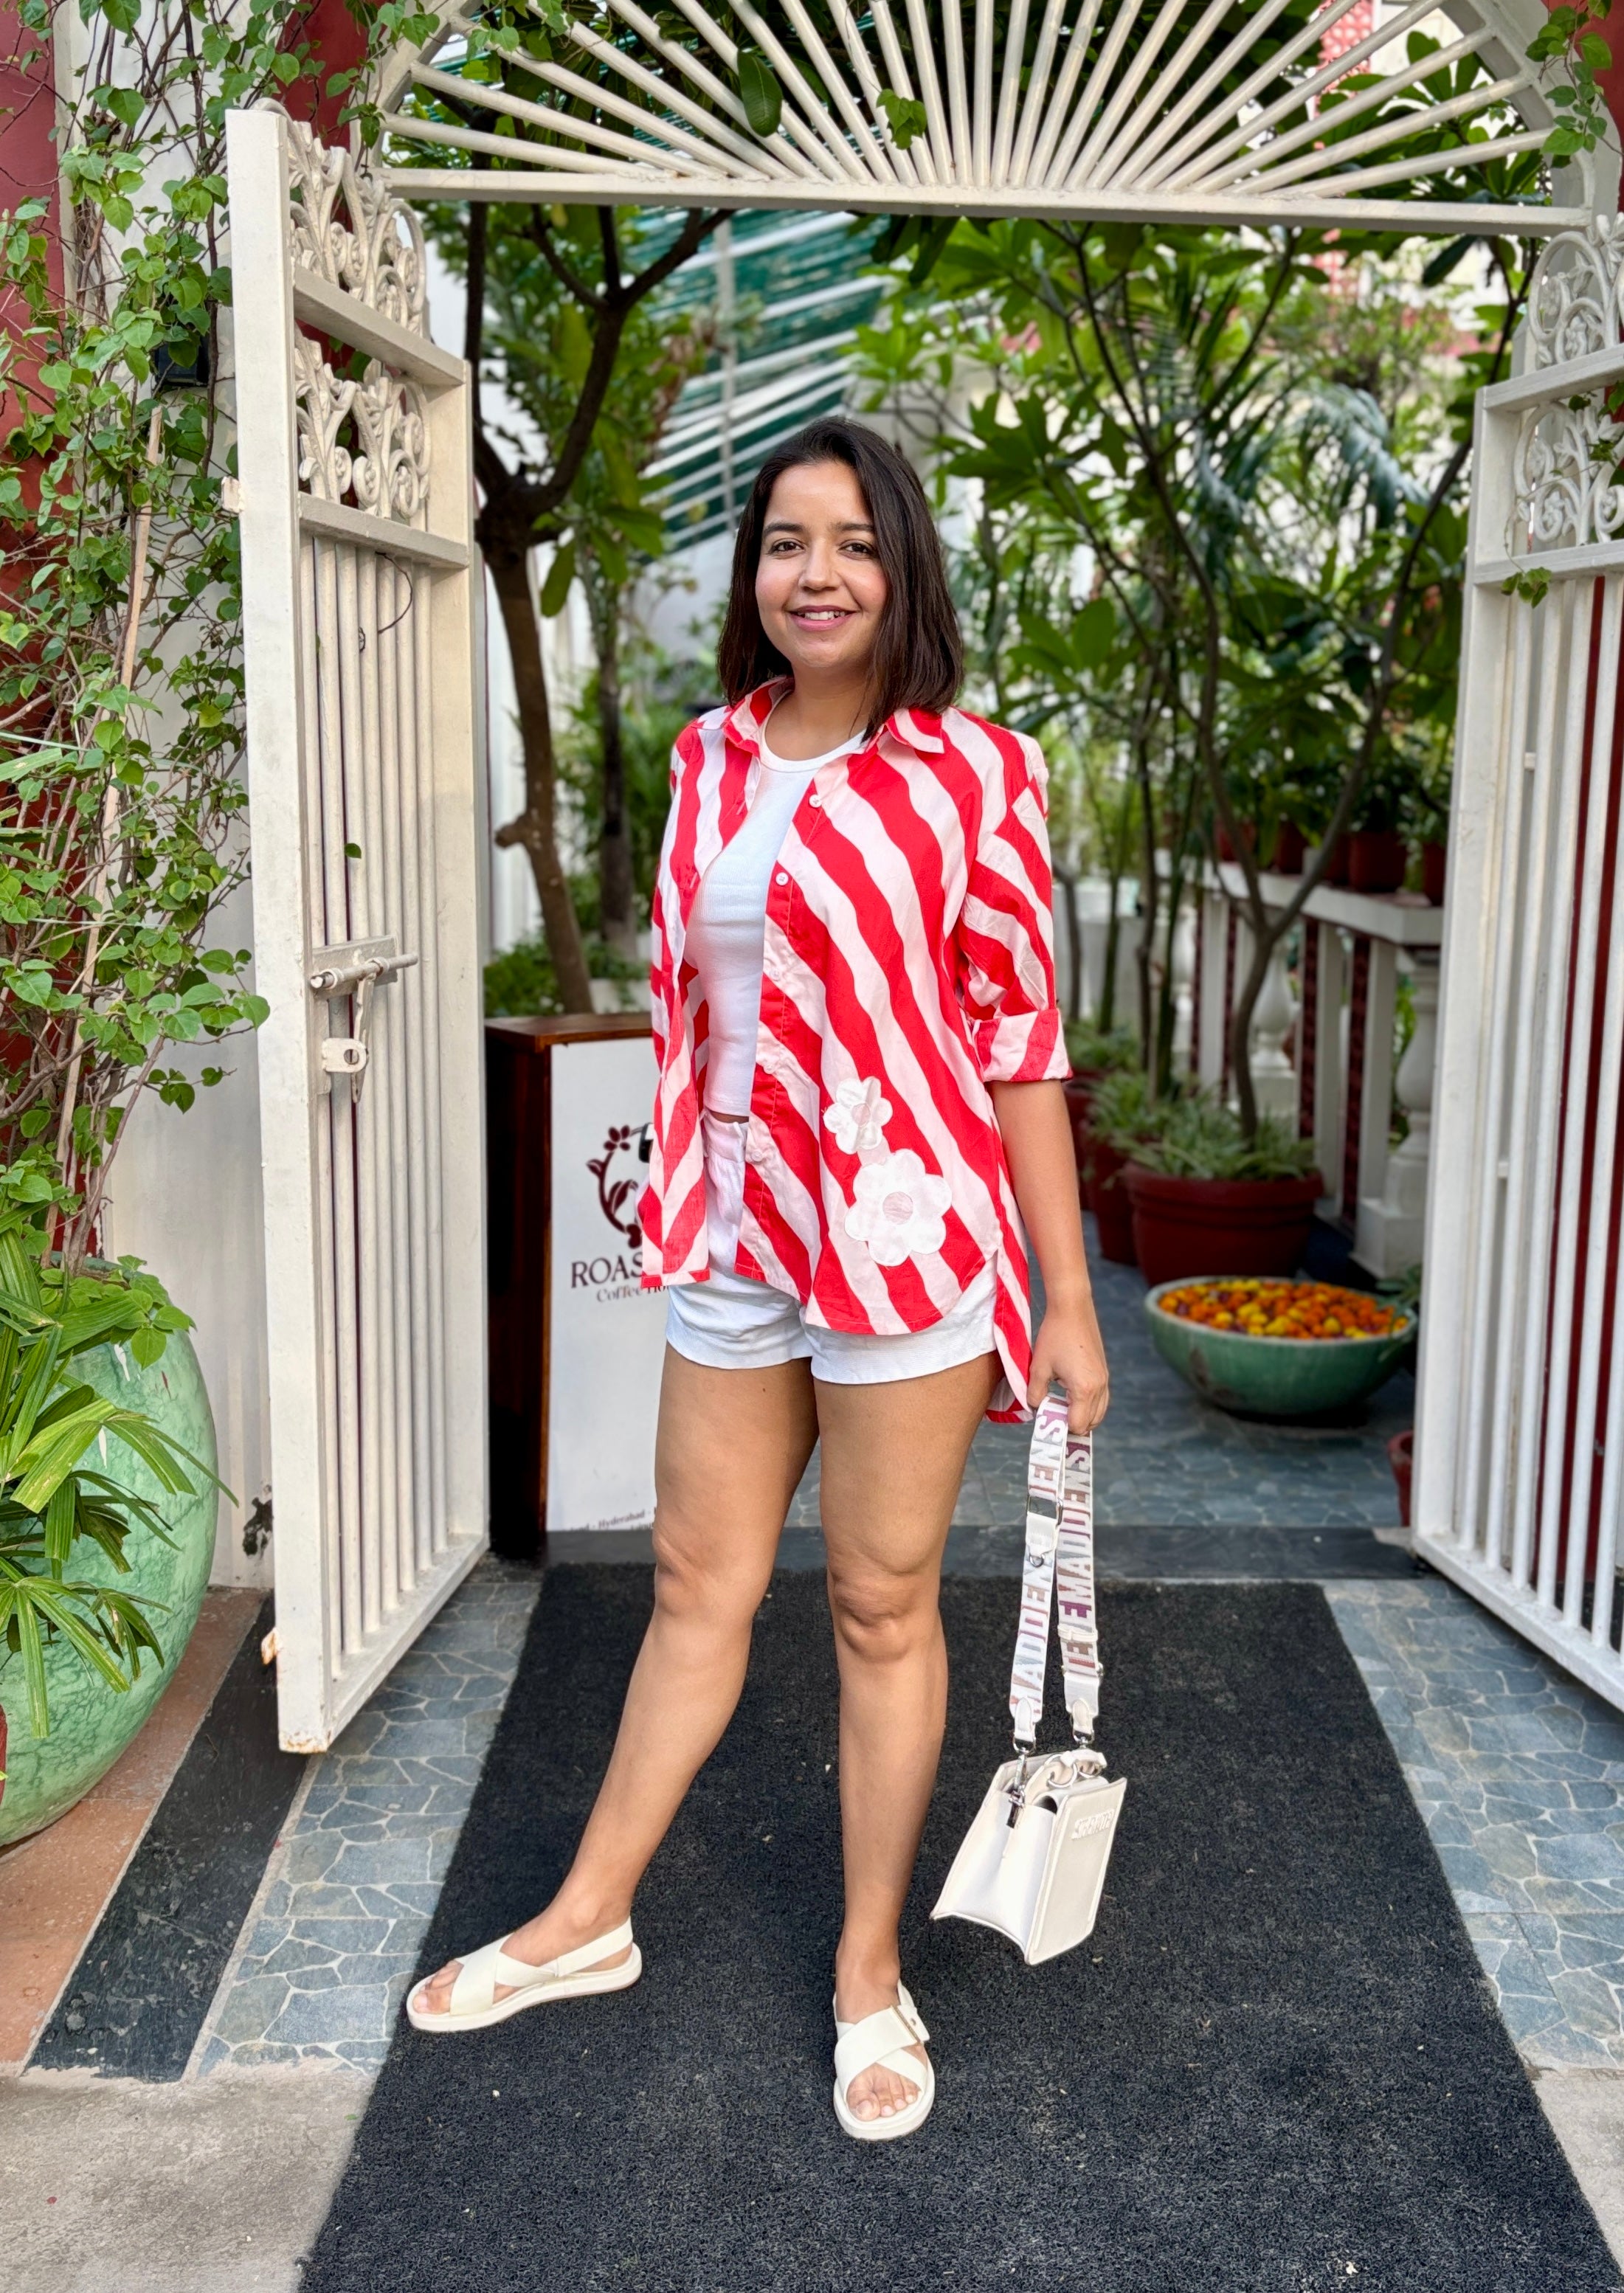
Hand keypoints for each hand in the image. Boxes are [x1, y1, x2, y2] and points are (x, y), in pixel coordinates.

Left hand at [1028, 1304, 1109, 1433]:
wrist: (1073, 1309)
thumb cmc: (1054, 1335)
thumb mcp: (1038, 1367)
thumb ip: (1035, 1393)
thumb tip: (1036, 1408)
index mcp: (1083, 1389)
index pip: (1077, 1425)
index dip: (1060, 1427)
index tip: (1046, 1420)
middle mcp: (1099, 1387)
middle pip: (1090, 1423)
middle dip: (1071, 1424)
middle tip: (1053, 1415)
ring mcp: (1104, 1380)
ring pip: (1099, 1413)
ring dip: (1082, 1416)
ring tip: (1061, 1406)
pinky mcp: (1104, 1373)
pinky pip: (1101, 1400)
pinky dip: (1089, 1405)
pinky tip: (1071, 1395)